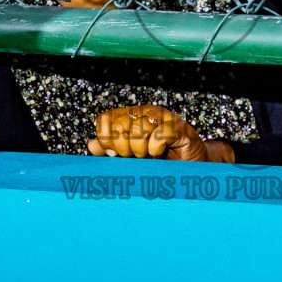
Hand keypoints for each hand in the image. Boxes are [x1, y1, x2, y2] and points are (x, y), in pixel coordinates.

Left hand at [87, 105, 232, 161]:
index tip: (114, 155)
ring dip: (140, 149)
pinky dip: (156, 149)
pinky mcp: (178, 127)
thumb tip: (90, 144)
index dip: (105, 138)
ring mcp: (162, 118)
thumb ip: (110, 150)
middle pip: (119, 124)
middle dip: (122, 147)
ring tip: (149, 155)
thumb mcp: (130, 158)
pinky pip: (158, 135)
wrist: (190, 169)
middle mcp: (145, 112)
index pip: (105, 119)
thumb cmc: (161, 162)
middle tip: (134, 156)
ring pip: (138, 129)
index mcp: (131, 116)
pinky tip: (161, 152)